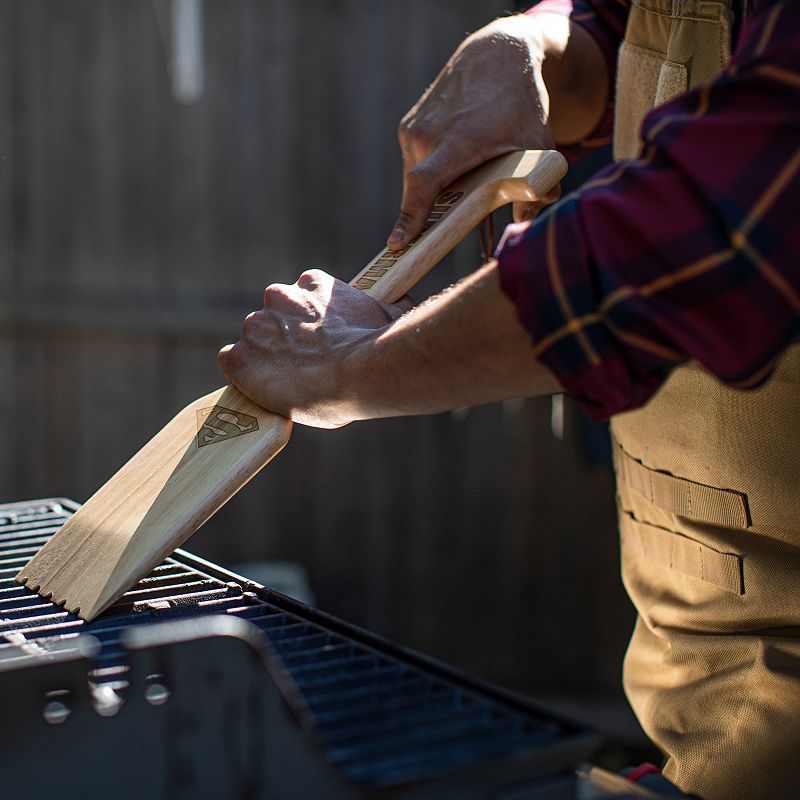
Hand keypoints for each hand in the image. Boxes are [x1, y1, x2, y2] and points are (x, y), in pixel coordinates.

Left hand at [218, 270, 412, 427]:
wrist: (363, 373)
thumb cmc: (381, 347)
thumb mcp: (389, 313)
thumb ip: (380, 307)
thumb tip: (398, 306)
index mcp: (312, 284)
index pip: (298, 301)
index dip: (307, 326)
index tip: (319, 343)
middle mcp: (279, 296)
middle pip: (272, 320)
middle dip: (285, 341)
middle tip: (305, 365)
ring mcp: (256, 327)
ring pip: (253, 343)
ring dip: (267, 359)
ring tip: (292, 383)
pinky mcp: (240, 359)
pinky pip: (232, 364)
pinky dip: (244, 377)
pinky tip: (265, 389)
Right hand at [387, 15, 559, 250]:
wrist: (495, 55)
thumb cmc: (519, 103)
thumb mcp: (539, 145)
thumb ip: (538, 188)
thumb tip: (526, 223)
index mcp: (456, 141)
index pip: (424, 185)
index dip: (411, 218)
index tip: (398, 244)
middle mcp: (427, 135)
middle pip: (424, 193)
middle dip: (441, 209)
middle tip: (465, 208)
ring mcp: (413, 130)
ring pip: (418, 180)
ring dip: (438, 189)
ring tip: (467, 171)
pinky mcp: (407, 127)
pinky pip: (416, 165)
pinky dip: (434, 171)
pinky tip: (458, 155)